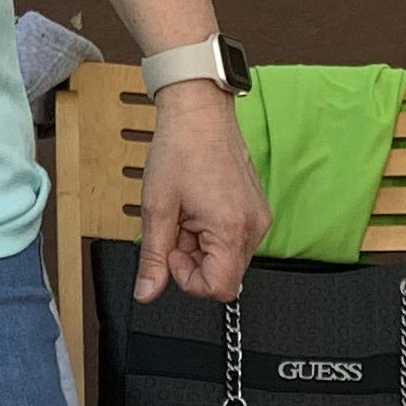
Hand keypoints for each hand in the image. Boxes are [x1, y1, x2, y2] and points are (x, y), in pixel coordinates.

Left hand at [134, 82, 266, 303]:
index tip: (172, 252)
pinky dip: (212, 233)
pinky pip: (234, 239)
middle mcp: (253, 227)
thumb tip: (147, 292)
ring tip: (186, 213)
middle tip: (175, 228)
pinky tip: (198, 208)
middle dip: (193, 261)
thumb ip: (153, 257)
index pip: (219, 289)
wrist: (199, 112)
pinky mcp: (256, 210)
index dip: (188, 279)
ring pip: (228, 258)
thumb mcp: (157, 209)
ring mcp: (258, 218)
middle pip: (224, 275)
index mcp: (231, 230)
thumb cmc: (180, 149)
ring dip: (201, 246)